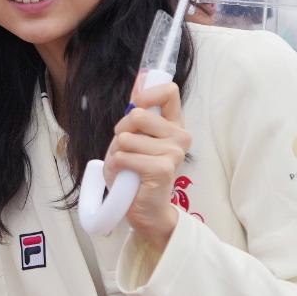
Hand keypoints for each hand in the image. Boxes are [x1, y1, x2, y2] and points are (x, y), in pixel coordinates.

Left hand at [105, 73, 191, 246]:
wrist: (143, 207)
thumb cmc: (134, 170)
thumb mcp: (132, 137)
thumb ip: (136, 116)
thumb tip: (137, 88)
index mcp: (174, 125)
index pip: (169, 91)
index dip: (146, 94)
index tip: (135, 105)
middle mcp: (180, 136)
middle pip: (139, 114)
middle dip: (121, 131)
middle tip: (125, 149)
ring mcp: (174, 153)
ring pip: (127, 138)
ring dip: (117, 153)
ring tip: (127, 166)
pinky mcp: (162, 169)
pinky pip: (124, 157)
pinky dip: (116, 166)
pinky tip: (127, 176)